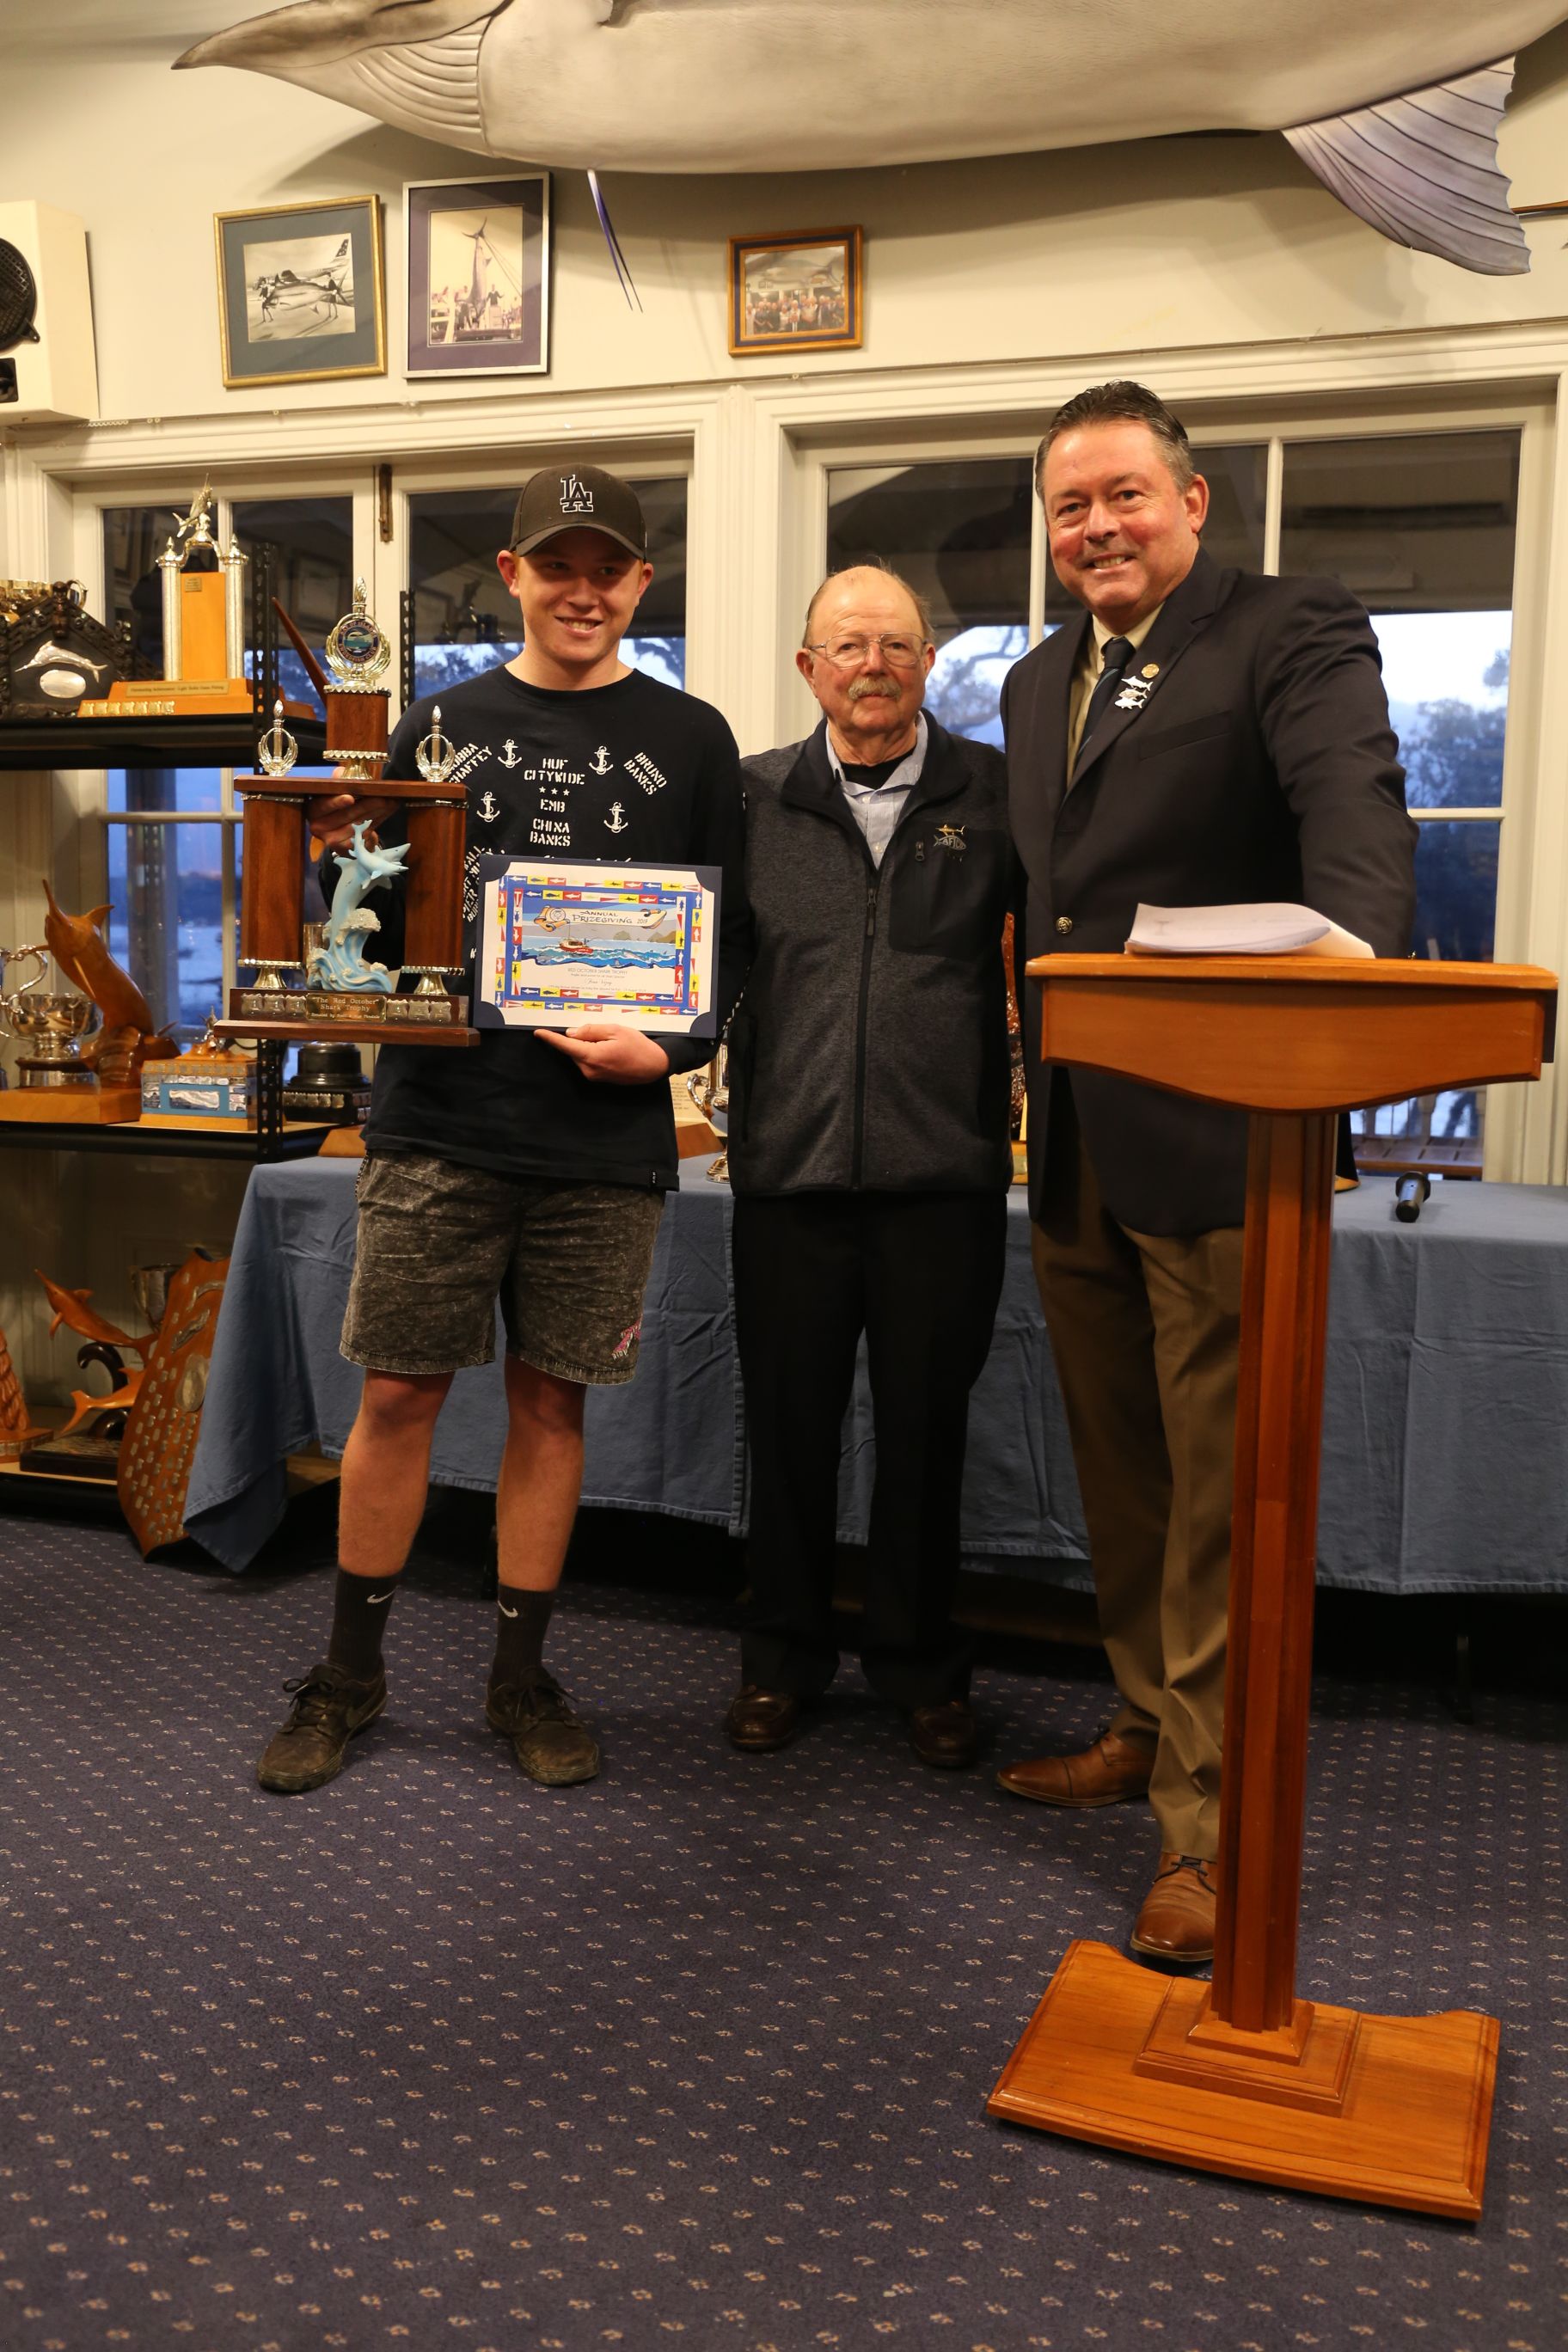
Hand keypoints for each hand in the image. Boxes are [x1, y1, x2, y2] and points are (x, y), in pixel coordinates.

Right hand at [306, 789, 398, 854]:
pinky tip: (387, 813)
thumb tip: (341, 773)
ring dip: (376, 813)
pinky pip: (364, 836)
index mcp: (314, 809)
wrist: (342, 832)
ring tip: (390, 803)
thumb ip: (338, 781)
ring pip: (358, 825)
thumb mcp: (336, 791)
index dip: (336, 802)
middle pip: (345, 815)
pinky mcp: (344, 849)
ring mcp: (331, 840)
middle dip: (367, 805)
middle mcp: (318, 826)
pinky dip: (377, 823)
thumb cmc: (339, 807)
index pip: (323, 805)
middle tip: (383, 798)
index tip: (350, 798)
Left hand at [535, 1026, 672, 1083]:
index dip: (550, 1039)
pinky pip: (587, 1062)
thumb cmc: (638, 1046)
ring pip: (580, 1055)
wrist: (655, 1066)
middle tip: (601, 1032)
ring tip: (610, 1041)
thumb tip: (571, 1034)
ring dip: (587, 1046)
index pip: (565, 1046)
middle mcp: (589, 1069)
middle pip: (573, 1050)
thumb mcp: (615, 1030)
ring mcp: (593, 1076)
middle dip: (579, 1039)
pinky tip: (610, 1049)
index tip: (538, 1033)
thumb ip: (590, 1030)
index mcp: (592, 1056)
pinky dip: (592, 1052)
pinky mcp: (598, 1078)